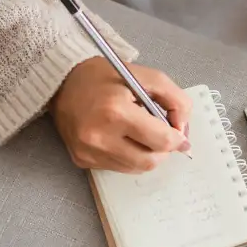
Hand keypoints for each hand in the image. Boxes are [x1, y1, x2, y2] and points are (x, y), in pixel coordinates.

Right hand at [50, 57, 192, 173]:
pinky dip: (129, 157)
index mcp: (116, 112)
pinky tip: (123, 138)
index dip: (178, 139)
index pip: (161, 141)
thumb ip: (176, 100)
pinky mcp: (82, 160)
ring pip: (136, 168)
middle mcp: (99, 136)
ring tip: (140, 133)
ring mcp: (88, 151)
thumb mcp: (149, 77)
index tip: (179, 133)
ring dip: (146, 154)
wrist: (63, 82)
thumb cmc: (108, 77)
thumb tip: (182, 130)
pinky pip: (118, 168)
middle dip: (163, 150)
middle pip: (150, 161)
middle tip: (161, 134)